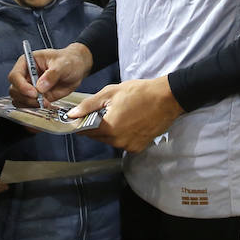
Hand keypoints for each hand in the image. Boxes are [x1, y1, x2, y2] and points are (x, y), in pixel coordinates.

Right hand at [8, 42, 91, 104]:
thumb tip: (40, 86)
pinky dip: (37, 109)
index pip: (15, 75)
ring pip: (20, 100)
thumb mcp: (62, 64)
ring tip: (46, 103)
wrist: (77, 67)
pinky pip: (30, 106)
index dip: (21, 86)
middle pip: (14, 90)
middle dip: (26, 98)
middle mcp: (25, 75)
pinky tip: (48, 105)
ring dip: (30, 105)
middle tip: (40, 100)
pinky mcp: (37, 97)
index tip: (33, 92)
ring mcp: (30, 87)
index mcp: (27, 62)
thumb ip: (52, 74)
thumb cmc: (68, 60)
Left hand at [66, 76, 183, 152]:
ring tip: (119, 114)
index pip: (86, 131)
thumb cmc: (140, 92)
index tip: (79, 118)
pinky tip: (128, 122)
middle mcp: (118, 141)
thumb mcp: (110, 93)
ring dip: (109, 131)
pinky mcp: (138, 147)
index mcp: (109, 128)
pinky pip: (123, 143)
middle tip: (102, 111)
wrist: (166, 98)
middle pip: (98, 137)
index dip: (81, 124)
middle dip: (96, 126)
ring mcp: (129, 146)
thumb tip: (72, 114)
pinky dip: (121, 135)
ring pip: (110, 141)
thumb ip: (88, 105)